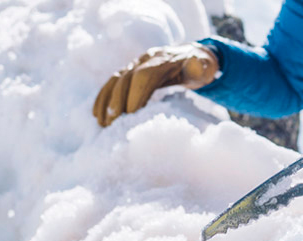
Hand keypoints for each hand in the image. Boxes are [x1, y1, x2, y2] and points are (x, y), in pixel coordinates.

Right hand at [93, 43, 218, 126]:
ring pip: (115, 80)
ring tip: (102, 123)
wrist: (193, 55)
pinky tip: (97, 114)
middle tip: (111, 123)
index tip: (130, 114)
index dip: (136, 93)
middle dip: (116, 101)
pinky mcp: (130, 71)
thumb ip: (200, 68)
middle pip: (126, 78)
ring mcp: (135, 64)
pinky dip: (103, 97)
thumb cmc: (200, 67)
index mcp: (163, 60)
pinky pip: (112, 82)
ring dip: (106, 101)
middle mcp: (146, 59)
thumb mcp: (205, 67)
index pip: (145, 76)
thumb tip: (195, 63)